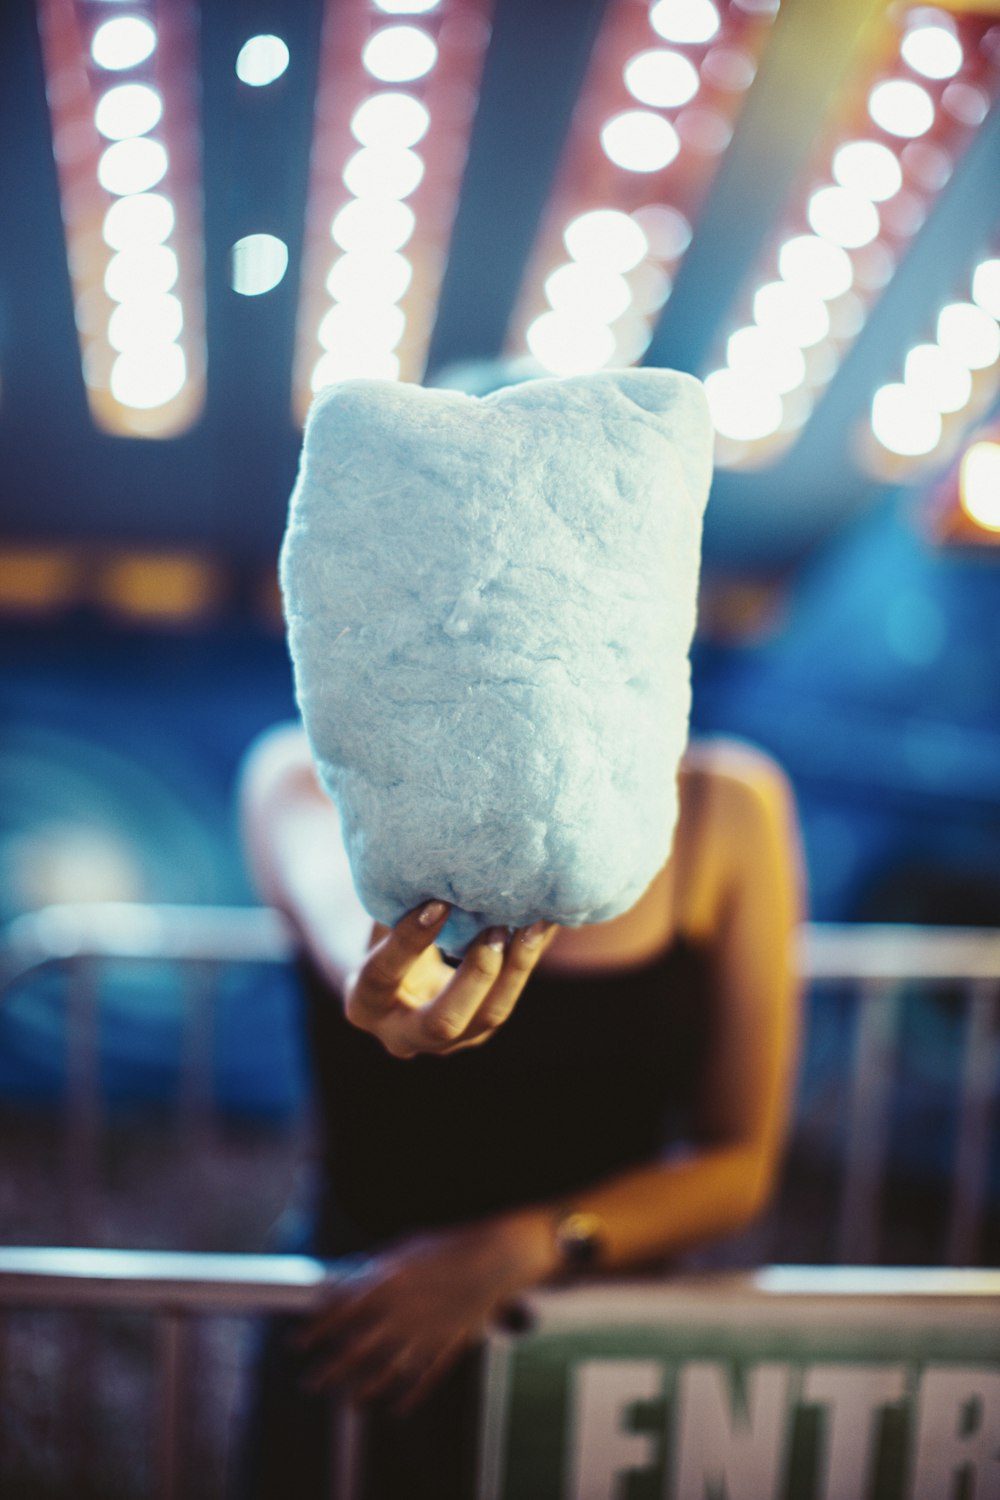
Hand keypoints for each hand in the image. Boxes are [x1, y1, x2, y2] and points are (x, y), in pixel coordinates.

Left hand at [295, 1215, 553, 1410]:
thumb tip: (352, 1281)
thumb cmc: (449, 1245)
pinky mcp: (448, 1346)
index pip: (339, 1311)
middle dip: (330, 1369)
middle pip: (356, 1349)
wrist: (496, 1256)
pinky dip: (411, 1396)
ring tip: (347, 1402)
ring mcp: (425, 1334)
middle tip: (311, 1383)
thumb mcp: (405, 1247)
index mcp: (386, 1283)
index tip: (297, 1343)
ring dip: (364, 1390)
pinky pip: (425, 1379)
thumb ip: (377, 1267)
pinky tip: (397, 1409)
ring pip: (387, 1372)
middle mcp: (401, 1314)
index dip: (315, 1330)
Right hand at [342, 901, 558, 1057]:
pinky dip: (525, 962)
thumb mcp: (381, 925)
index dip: (410, 942)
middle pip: (444, 1021)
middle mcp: (402, 1036)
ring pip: (489, 1015)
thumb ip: (399, 906)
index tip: (439, 903)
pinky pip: (507, 998)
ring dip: (515, 968)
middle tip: (497, 928)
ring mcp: (446, 1043)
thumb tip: (434, 862)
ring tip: (534, 924)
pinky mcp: (478, 1031)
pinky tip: (542, 928)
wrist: (392, 984)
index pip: (384, 976)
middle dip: (476, 974)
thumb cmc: (382, 938)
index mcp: (365, 1004)